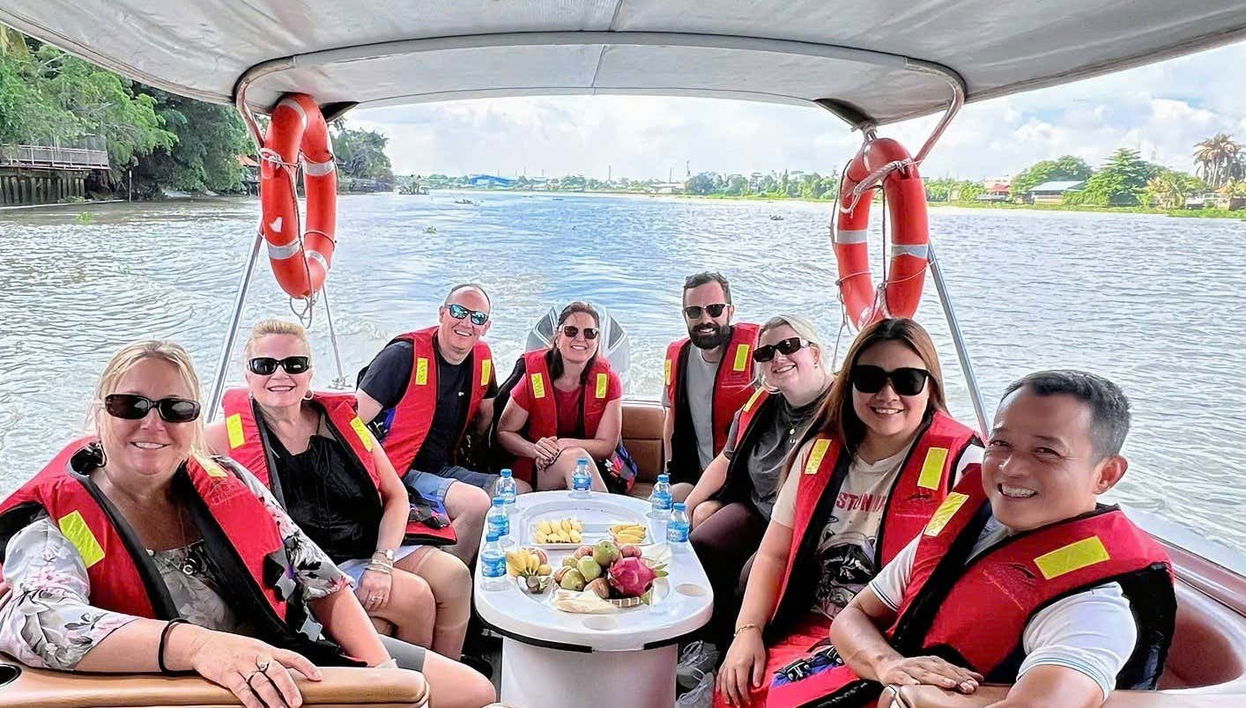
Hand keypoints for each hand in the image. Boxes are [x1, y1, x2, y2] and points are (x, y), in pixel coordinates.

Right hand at [185, 627, 321, 707]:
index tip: (317, 677)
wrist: (203, 644)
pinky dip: (252, 702)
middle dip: (289, 689)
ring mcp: (242, 665)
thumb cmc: (231, 647)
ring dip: (272, 700)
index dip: (306, 666)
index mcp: (266, 649)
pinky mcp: (227, 675)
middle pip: (278, 673)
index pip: (291, 656)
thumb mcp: (255, 648)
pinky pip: (242, 690)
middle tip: (296, 703)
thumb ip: (270, 659)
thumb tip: (289, 673)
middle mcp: (257, 656)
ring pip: (262, 684)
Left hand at [356, 568, 392, 611]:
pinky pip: (384, 601)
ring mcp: (381, 589)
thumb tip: (356, 598)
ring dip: (373, 608)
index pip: (361, 599)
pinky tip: (377, 606)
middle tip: (364, 609)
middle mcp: (374, 587)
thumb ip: (359, 589)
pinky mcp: (387, 590)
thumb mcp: (362, 579)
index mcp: (365, 584)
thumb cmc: (370, 573)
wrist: (381, 565)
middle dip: (365, 607)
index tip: (358, 606)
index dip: (359, 604)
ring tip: (370, 608)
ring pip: (376, 604)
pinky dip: (380, 605)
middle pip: (369, 603)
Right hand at [533, 437, 559, 467]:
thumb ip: (552, 440)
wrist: (535, 450)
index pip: (549, 441)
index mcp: (543, 439)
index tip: (558, 449)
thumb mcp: (548, 443)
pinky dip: (543, 457)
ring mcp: (536, 447)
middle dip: (551, 450)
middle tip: (556, 454)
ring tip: (552, 457)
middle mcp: (539, 442)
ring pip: (542, 450)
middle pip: (546, 446)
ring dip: (547, 454)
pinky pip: (538, 454)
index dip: (554, 445)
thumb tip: (555, 437)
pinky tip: (547, 459)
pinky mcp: (534, 452)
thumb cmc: (545, 447)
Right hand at [717, 629, 765, 705]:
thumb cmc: (754, 643)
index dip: (744, 695)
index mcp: (741, 664)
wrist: (746, 631)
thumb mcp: (761, 658)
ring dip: (725, 692)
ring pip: (723, 681)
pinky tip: (718, 689)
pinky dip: (718, 683)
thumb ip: (758, 672)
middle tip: (737, 704)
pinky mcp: (725, 660)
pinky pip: (719, 674)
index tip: (747, 701)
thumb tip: (756, 685)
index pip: (741, 684)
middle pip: (730, 685)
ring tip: (727, 701)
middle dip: (734, 697)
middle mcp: (732, 665)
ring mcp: (727, 663)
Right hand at [876, 655, 981, 693]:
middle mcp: (923, 663)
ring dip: (937, 678)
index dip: (963, 676)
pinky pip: (902, 677)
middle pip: (941, 670)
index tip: (975, 684)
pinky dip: (908, 680)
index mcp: (934, 662)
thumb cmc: (916, 670)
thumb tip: (978, 677)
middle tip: (967, 687)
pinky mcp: (896, 674)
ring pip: (925, 673)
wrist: (888, 665)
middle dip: (955, 678)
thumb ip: (956, 673)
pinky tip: (915, 685)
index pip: (951, 668)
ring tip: (949, 684)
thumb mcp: (936, 669)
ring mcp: (910, 668)